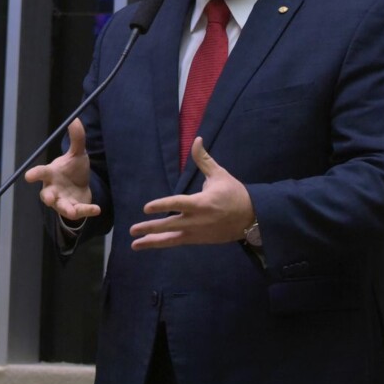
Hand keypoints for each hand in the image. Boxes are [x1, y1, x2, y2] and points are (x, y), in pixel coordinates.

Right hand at [26, 119, 99, 221]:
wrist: (82, 187)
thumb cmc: (73, 170)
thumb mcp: (77, 154)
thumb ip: (76, 139)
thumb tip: (75, 119)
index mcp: (51, 174)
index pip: (41, 173)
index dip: (34, 174)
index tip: (28, 176)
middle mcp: (54, 190)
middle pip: (46, 194)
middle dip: (47, 197)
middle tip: (48, 198)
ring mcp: (63, 201)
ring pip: (61, 207)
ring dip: (66, 209)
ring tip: (72, 210)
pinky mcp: (74, 209)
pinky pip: (79, 212)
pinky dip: (87, 211)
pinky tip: (97, 209)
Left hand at [129, 138, 253, 249]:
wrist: (250, 218)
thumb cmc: (234, 194)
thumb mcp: (219, 174)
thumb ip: (204, 159)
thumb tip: (196, 139)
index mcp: (202, 203)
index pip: (178, 204)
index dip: (162, 205)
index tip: (146, 208)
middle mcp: (197, 220)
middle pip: (170, 225)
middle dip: (150, 228)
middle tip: (132, 229)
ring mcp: (196, 232)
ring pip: (171, 239)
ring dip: (152, 241)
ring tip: (134, 244)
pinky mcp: (197, 239)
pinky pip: (177, 242)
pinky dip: (162, 243)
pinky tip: (149, 244)